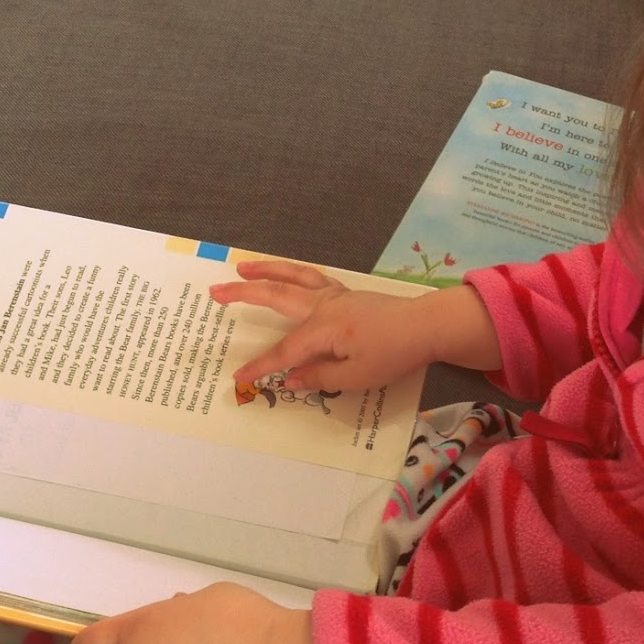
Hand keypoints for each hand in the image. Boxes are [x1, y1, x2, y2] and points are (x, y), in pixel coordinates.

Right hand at [211, 260, 438, 391]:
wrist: (427, 326)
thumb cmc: (394, 353)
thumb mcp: (357, 378)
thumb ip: (319, 378)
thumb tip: (289, 378)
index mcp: (323, 329)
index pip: (284, 352)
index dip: (261, 366)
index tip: (239, 378)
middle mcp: (323, 306)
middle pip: (277, 296)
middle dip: (244, 294)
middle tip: (215, 291)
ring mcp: (335, 295)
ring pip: (293, 277)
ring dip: (266, 270)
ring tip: (242, 266)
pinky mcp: (346, 294)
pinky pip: (311, 277)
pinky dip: (293, 272)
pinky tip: (285, 275)